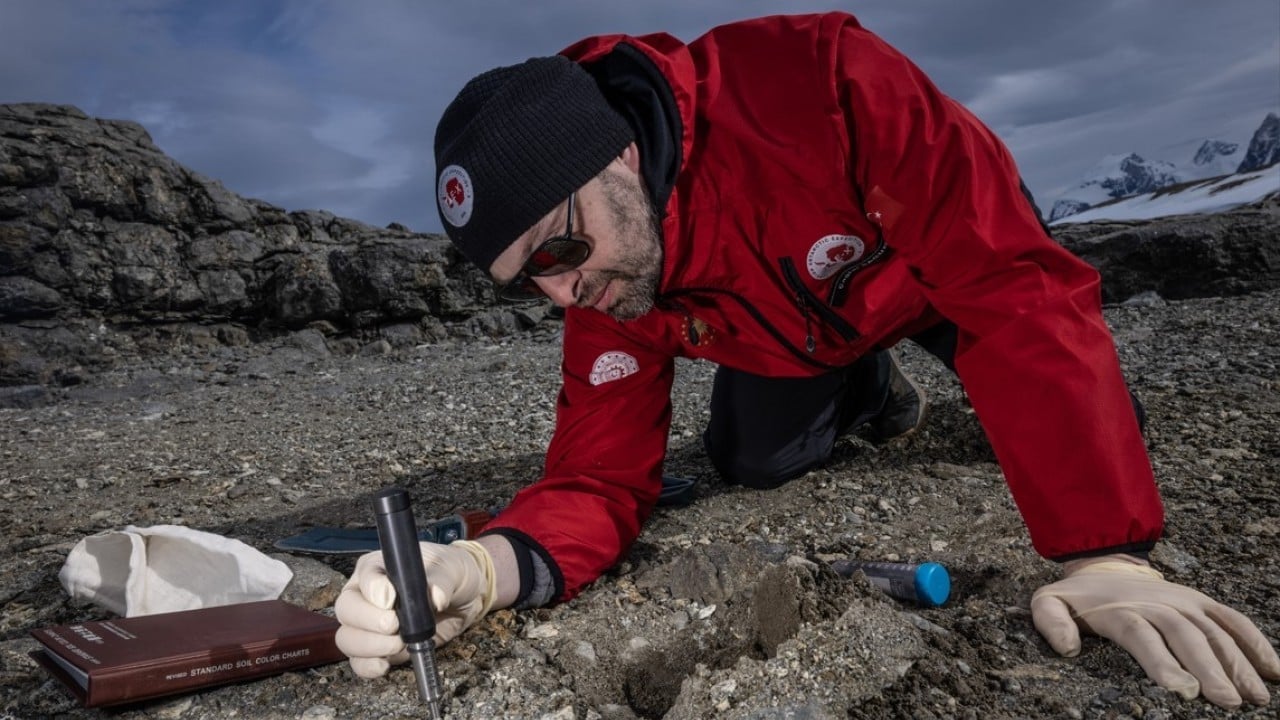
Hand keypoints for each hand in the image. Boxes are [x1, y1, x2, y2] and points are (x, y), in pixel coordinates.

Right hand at [334, 539, 497, 677]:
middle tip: (394, 626)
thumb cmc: (450, 574)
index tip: (389, 599)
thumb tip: (436, 598)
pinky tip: (384, 665)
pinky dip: (368, 666)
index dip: (372, 589)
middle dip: (368, 622)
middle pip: (346, 610)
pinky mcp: (378, 648)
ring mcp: (368, 624)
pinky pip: (359, 661)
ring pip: (347, 638)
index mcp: (378, 567)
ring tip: (398, 644)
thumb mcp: (450, 568)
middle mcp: (365, 594)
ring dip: (370, 646)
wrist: (463, 598)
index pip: (364, 575)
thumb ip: (442, 581)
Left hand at [1031, 556, 1279, 707]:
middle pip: (1186, 637)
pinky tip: (1274, 670)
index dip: (1162, 662)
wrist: (1103, 566)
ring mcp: (1185, 602)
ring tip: (1255, 696)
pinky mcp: (1202, 603)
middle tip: (1228, 702)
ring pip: (1215, 632)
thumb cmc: (1077, 598)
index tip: (1181, 689)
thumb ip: (1051, 623)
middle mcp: (1159, 604)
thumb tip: (1066, 648)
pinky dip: (1255, 643)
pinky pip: (1233, 620)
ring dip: (1238, 663)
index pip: (1143, 637)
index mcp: (1122, 611)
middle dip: (1209, 670)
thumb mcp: (1048, 603)